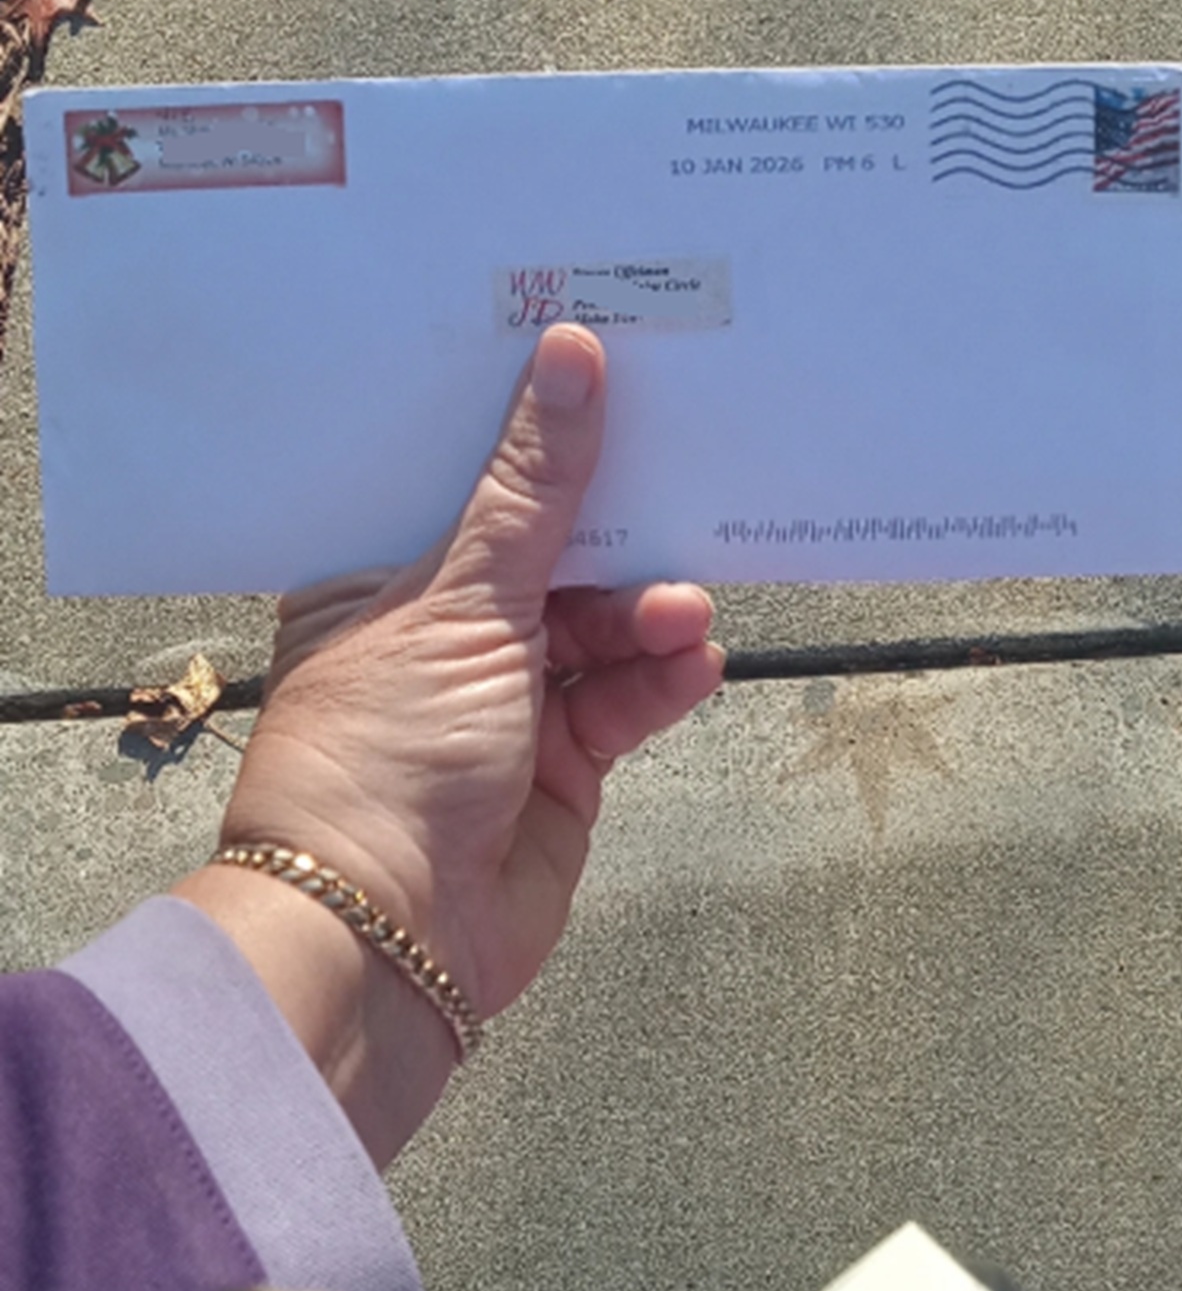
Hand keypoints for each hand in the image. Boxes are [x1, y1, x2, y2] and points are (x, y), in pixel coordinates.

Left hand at [220, 324, 722, 1022]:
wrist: (391, 936)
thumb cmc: (387, 751)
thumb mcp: (462, 599)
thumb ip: (532, 488)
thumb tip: (569, 354)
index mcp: (378, 581)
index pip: (460, 486)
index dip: (527, 437)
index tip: (599, 375)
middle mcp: (439, 633)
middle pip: (542, 554)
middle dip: (608, 533)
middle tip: (674, 483)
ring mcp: (503, 700)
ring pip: (594, 630)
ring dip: (643, 617)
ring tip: (682, 611)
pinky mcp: (559, 762)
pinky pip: (621, 701)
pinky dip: (659, 680)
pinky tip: (693, 662)